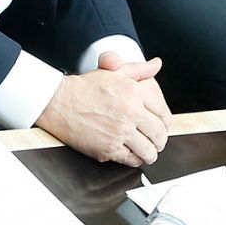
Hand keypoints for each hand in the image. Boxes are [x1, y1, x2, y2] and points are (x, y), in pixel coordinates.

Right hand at [37, 51, 170, 166]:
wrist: (58, 102)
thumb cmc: (84, 88)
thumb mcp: (115, 73)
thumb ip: (140, 70)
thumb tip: (156, 64)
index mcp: (135, 94)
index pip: (164, 114)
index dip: (166, 124)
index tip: (163, 127)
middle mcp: (130, 113)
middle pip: (159, 134)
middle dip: (160, 141)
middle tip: (157, 142)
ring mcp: (120, 133)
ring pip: (148, 151)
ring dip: (150, 154)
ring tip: (147, 152)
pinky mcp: (108, 149)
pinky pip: (131, 160)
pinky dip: (135, 160)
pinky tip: (132, 155)